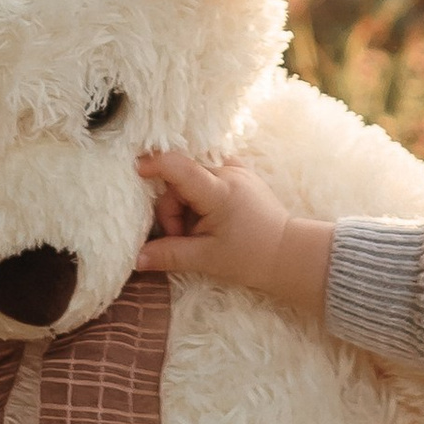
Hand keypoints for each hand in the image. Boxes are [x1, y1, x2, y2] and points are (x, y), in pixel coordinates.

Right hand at [133, 149, 333, 320]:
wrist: (288, 254)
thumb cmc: (250, 257)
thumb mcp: (206, 259)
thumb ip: (170, 254)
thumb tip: (137, 259)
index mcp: (219, 191)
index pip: (180, 167)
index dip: (155, 164)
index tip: (136, 170)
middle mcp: (229, 172)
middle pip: (181, 180)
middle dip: (173, 209)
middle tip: (184, 237)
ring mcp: (237, 171)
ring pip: (193, 178)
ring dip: (186, 204)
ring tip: (199, 231)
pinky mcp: (241, 175)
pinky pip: (208, 176)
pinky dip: (199, 195)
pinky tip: (207, 216)